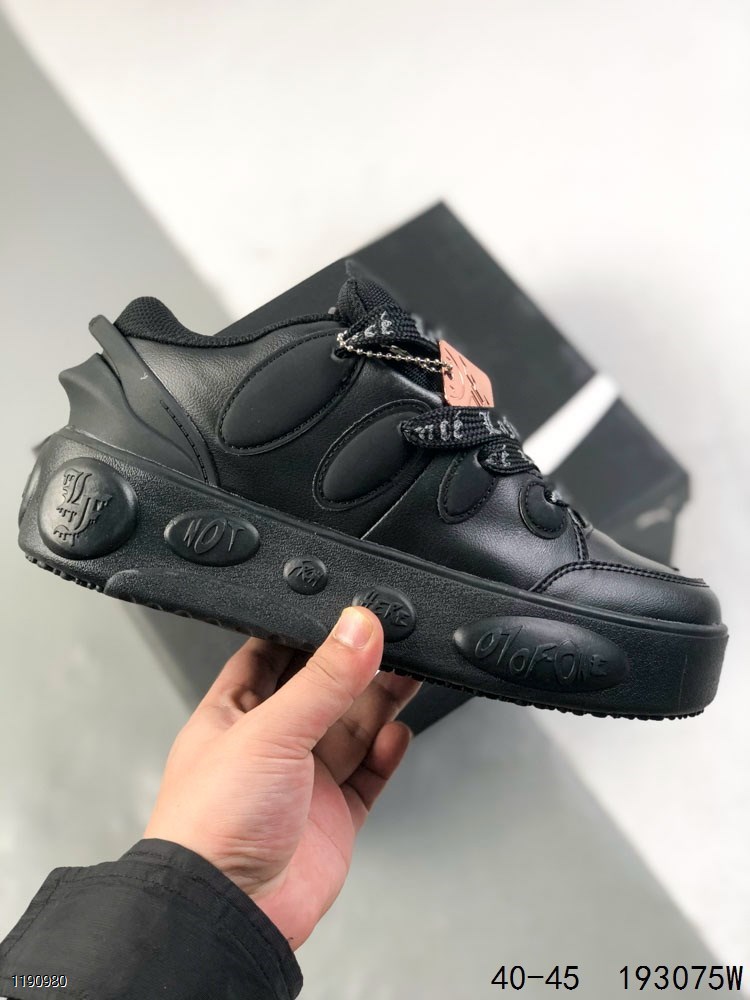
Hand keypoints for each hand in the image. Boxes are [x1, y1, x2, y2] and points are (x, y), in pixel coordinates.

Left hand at [144, 607, 418, 947]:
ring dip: (380, 701)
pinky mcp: (334, 817)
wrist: (229, 914)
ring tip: (408, 671)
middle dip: (355, 665)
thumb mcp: (270, 731)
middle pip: (322, 691)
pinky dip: (387, 753)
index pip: (270, 657)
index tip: (341, 609)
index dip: (304, 633)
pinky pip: (369, 775)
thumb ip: (323, 680)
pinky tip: (399, 732)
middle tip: (391, 637)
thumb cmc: (211, 825)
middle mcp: (269, 746)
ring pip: (351, 729)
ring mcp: (304, 782)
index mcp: (234, 715)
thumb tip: (358, 628)